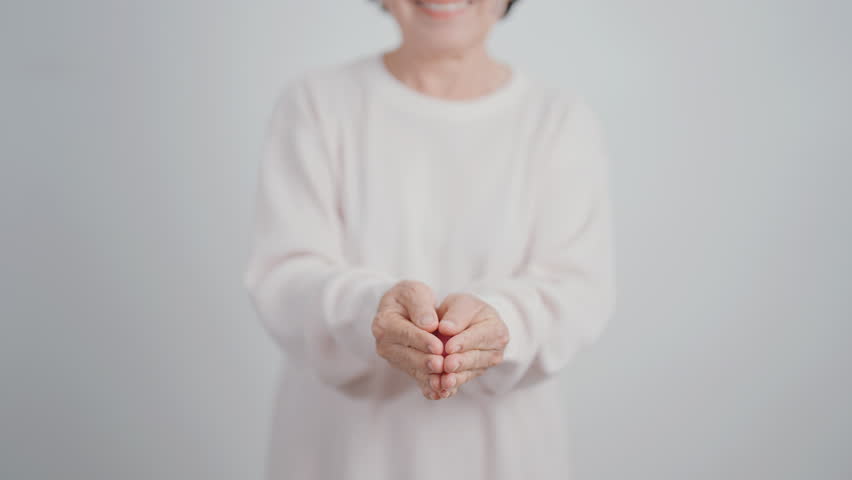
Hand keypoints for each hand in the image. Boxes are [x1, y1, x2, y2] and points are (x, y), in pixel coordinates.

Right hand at [372, 280, 445, 398]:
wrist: (404, 309)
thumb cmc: (410, 297)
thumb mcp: (414, 291)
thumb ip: (420, 306)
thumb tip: (428, 324)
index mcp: (384, 322)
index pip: (404, 332)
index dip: (421, 340)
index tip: (438, 346)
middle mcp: (385, 343)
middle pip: (407, 355)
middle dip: (426, 361)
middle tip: (442, 366)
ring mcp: (394, 358)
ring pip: (413, 369)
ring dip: (429, 377)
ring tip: (445, 382)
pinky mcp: (404, 367)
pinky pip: (417, 378)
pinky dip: (429, 386)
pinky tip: (441, 393)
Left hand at [433, 293, 509, 398]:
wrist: (465, 324)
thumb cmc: (462, 311)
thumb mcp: (461, 303)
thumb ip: (456, 314)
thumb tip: (446, 328)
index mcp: (495, 328)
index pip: (480, 335)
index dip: (464, 342)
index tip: (449, 347)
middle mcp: (495, 349)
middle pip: (477, 357)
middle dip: (460, 363)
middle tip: (446, 366)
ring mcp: (485, 365)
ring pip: (470, 372)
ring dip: (456, 378)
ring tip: (443, 382)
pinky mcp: (473, 375)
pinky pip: (462, 381)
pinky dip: (451, 387)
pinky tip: (440, 391)